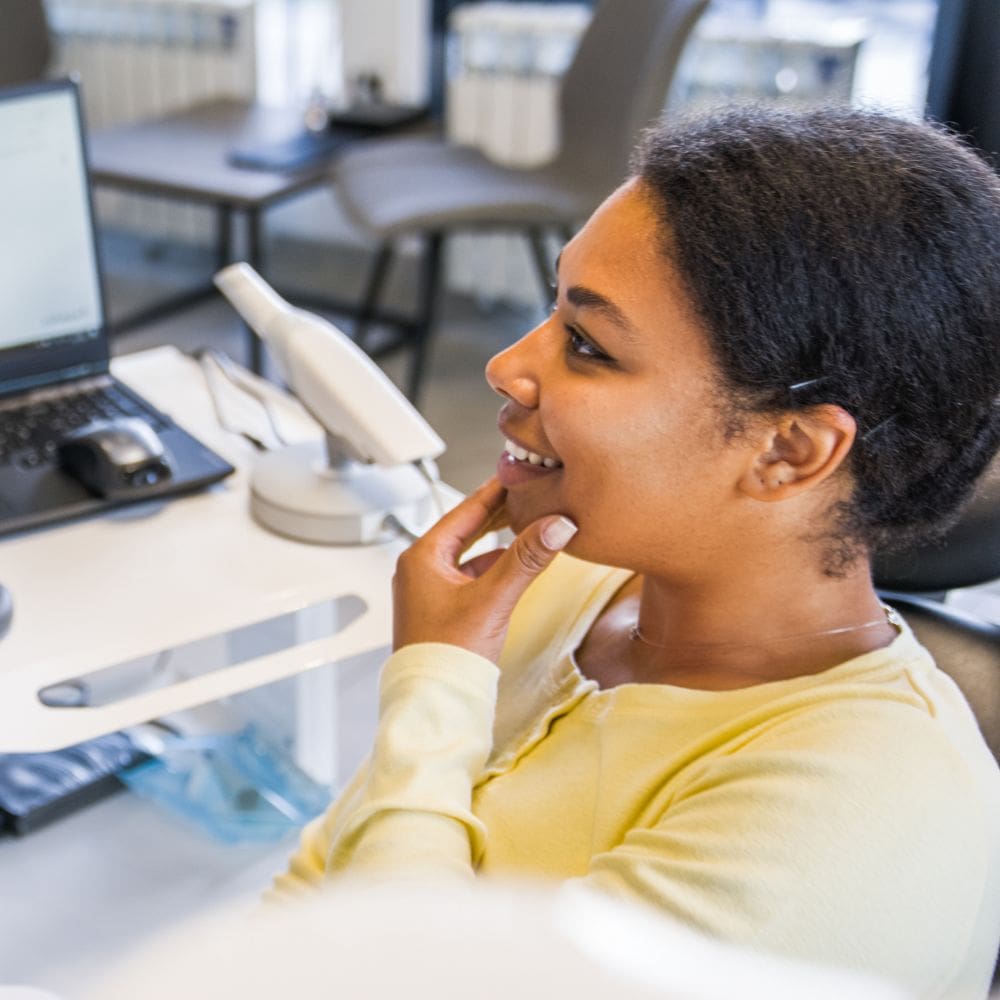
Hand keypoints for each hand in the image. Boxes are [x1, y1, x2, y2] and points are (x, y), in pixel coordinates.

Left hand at [392, 477, 576, 661]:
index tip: (518, 473)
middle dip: (499, 513)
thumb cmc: (446, 658)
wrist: (434, 706)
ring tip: (525, 524)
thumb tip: (556, 525)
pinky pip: (470, 577)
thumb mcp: (493, 600)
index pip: (466, 511)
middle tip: (527, 493)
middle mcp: (420, 570)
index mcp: (421, 558)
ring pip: (469, 554)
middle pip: (466, 529)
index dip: (496, 490)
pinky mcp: (441, 611)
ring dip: (497, 541)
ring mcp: (429, 591)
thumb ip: (526, 559)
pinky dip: (492, 567)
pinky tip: (512, 567)